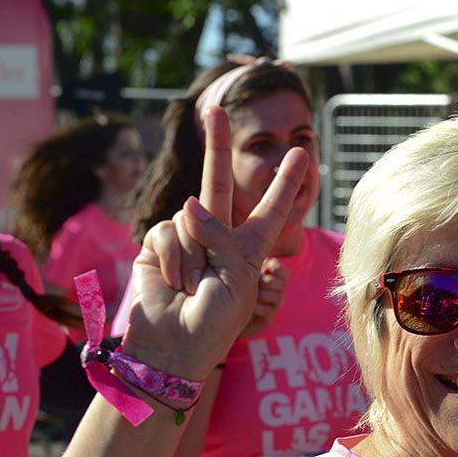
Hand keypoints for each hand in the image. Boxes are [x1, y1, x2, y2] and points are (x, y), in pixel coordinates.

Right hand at [120, 108, 308, 378]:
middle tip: (218, 110)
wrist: (177, 347)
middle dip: (217, 146)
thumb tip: (188, 205)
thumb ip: (221, 237)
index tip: (300, 152)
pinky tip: (175, 282)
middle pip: (217, 184)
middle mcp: (217, 238)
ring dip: (193, 255)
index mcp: (249, 248)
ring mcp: (185, 239)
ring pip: (190, 217)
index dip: (284, 183)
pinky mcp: (157, 246)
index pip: (270, 209)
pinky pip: (166, 232)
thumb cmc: (217, 320)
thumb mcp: (239, 278)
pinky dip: (173, 257)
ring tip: (194, 286)